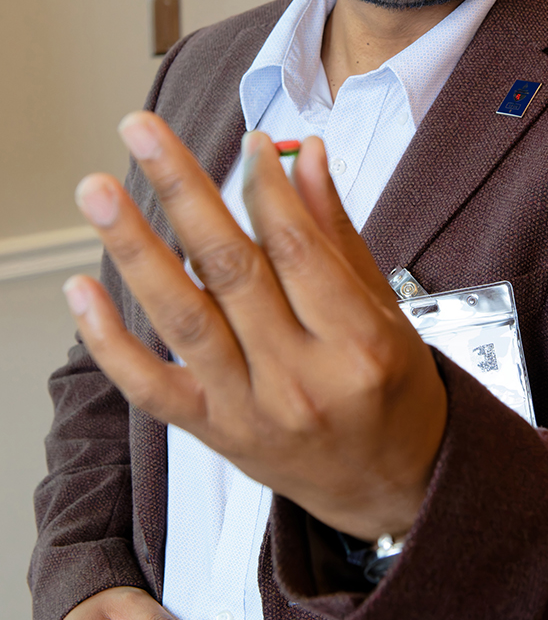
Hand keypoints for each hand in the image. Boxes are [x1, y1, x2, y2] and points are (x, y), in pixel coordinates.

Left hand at [64, 115, 446, 540]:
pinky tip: (81, 288)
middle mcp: (301, 379)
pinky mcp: (214, 432)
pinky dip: (109, 341)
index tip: (247, 143)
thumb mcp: (386, 308)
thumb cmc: (393, 391)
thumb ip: (337, 230)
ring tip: (98, 192)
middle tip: (143, 132)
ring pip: (183, 318)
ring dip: (134, 248)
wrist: (392, 488)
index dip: (263, 186)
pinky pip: (149, 386)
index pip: (295, 247)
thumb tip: (302, 154)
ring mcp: (251, 411)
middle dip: (181, 191)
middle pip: (230, 269)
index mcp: (356, 343)